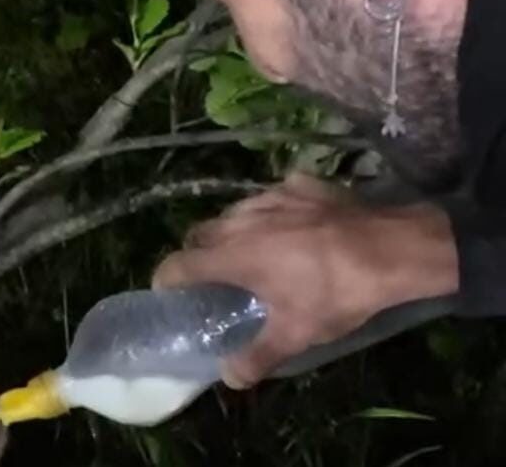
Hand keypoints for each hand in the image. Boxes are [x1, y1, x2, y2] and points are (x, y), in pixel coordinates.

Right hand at [151, 172, 457, 388]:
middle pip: (200, 234)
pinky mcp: (299, 184)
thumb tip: (230, 377)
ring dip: (235, 233)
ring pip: (235, 214)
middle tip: (218, 281)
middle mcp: (240, 220)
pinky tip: (295, 229)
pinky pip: (272, 198)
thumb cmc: (336, 292)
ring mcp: (270, 196)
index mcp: (231, 255)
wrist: (392, 247)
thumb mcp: (296, 334)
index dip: (167, 281)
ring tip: (256, 254)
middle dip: (200, 256)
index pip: (177, 264)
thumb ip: (256, 357)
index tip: (173, 296)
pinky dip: (274, 214)